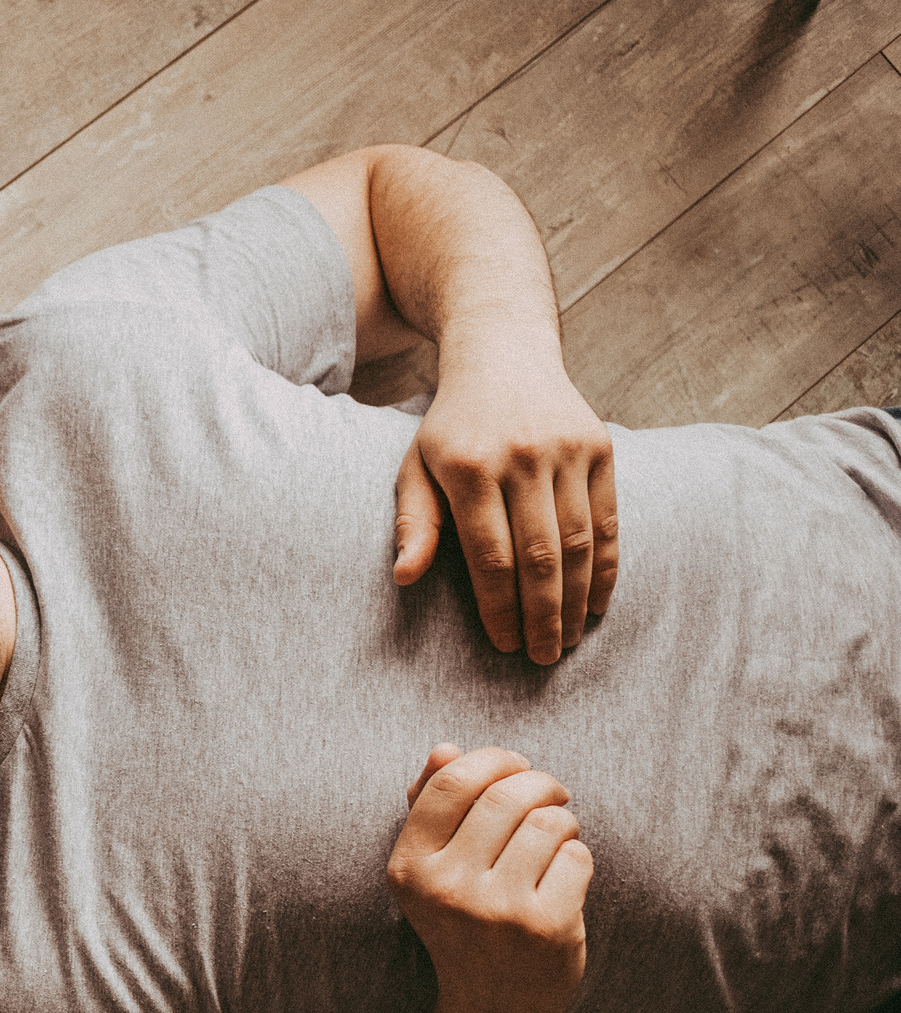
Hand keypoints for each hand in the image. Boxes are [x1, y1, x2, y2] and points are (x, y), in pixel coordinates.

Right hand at [386, 743, 591, 1012]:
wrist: (493, 1008)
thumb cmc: (464, 923)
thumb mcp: (432, 870)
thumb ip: (430, 808)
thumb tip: (444, 749)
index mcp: (409, 868)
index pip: (452, 782)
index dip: (492, 759)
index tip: (514, 766)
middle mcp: (447, 888)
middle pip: (506, 794)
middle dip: (539, 783)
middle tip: (552, 793)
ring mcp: (497, 910)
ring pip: (548, 822)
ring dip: (563, 819)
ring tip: (559, 834)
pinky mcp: (545, 927)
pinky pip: (577, 856)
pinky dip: (579, 856)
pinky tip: (565, 874)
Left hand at [393, 359, 615, 665]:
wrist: (502, 355)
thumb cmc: (451, 428)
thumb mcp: (416, 466)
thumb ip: (415, 522)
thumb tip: (404, 576)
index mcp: (469, 467)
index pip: (490, 555)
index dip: (500, 606)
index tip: (505, 644)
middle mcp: (521, 457)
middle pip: (540, 555)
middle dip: (543, 614)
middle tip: (543, 657)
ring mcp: (566, 450)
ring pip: (578, 542)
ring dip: (578, 599)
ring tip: (569, 639)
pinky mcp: (600, 447)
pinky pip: (608, 520)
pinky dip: (605, 566)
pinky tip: (597, 603)